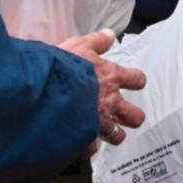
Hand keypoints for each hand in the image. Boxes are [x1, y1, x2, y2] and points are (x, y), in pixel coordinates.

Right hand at [57, 29, 145, 153]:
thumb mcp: (79, 45)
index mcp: (111, 77)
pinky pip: (90, 148)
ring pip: (116, 136)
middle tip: (126, 115)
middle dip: (132, 117)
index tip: (135, 81)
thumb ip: (97, 40)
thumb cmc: (62, 66)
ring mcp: (98, 121)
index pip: (136, 80)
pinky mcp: (84, 136)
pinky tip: (81, 143)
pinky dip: (86, 146)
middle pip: (134, 116)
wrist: (45, 87)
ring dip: (113, 135)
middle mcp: (109, 102)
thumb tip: (110, 34)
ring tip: (107, 133)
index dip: (137, 80)